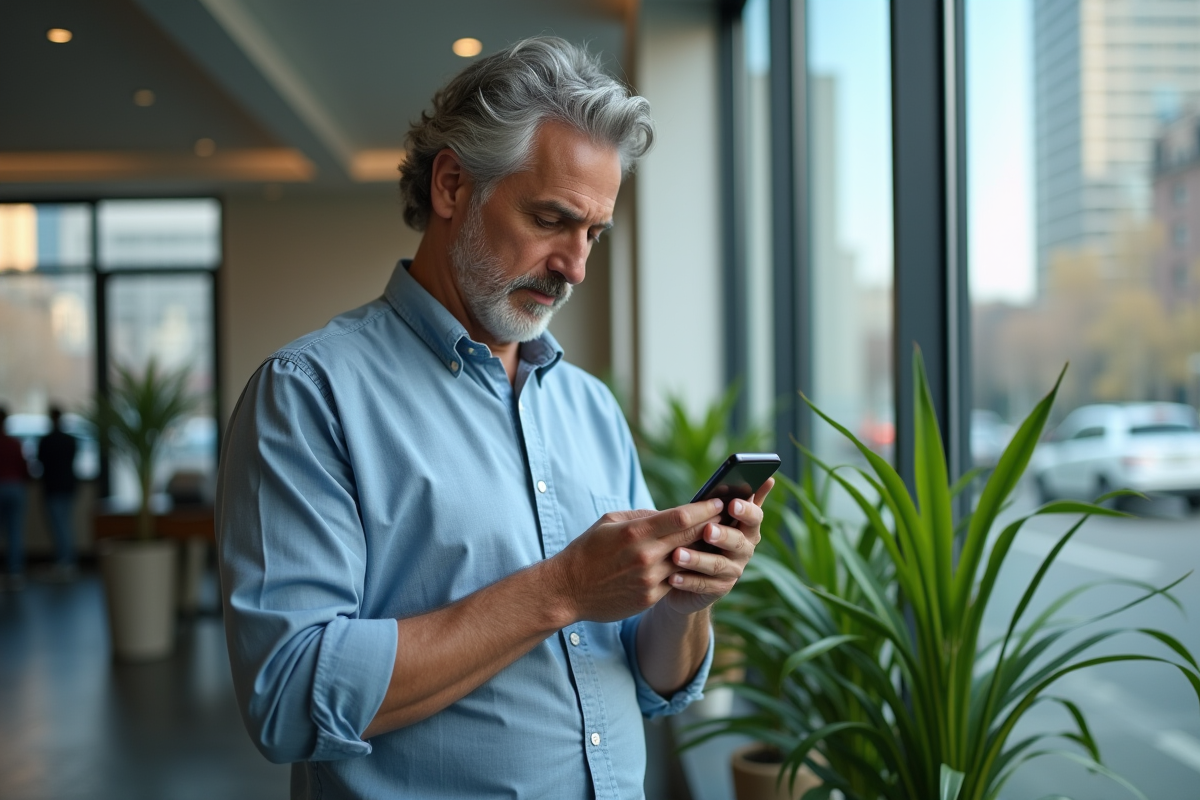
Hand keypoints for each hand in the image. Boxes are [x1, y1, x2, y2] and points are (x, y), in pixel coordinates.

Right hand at [546, 499, 724, 623]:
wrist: (568, 590)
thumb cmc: (588, 550)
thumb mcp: (609, 522)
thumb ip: (641, 516)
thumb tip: (669, 514)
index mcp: (635, 532)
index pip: (680, 516)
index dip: (705, 508)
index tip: (720, 501)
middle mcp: (646, 555)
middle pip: (691, 537)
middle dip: (713, 526)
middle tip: (731, 517)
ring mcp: (649, 579)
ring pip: (688, 562)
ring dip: (705, 552)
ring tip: (720, 542)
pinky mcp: (649, 598)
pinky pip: (676, 582)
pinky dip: (688, 572)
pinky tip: (698, 565)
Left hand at [660, 478, 774, 615]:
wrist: (693, 570)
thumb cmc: (702, 533)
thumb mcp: (713, 514)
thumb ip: (734, 498)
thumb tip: (768, 478)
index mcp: (746, 526)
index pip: (755, 516)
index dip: (746, 510)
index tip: (732, 503)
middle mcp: (744, 549)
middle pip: (739, 542)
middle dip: (723, 535)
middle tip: (707, 530)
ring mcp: (733, 571)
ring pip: (719, 565)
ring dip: (698, 559)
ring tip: (677, 554)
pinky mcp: (718, 589)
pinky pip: (704, 586)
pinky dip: (688, 580)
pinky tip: (671, 576)